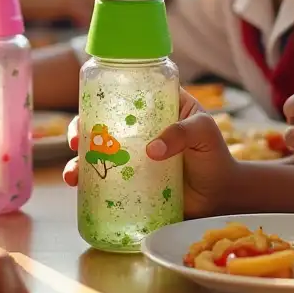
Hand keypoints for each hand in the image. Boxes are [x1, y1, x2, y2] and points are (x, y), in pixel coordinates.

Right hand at [63, 88, 236, 217]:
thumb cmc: (216, 156)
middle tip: (74, 143)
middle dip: (80, 131)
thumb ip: (183, 133)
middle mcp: (139, 130)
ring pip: (97, 154)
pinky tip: (80, 190)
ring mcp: (132, 157)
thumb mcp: (204, 133)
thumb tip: (153, 150)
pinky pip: (105, 181)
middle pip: (101, 124)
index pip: (123, 95)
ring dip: (78, 162)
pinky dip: (89, 185)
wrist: (221, 198)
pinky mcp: (131, 183)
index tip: (86, 111)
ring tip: (72, 175)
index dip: (98, 99)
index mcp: (156, 107)